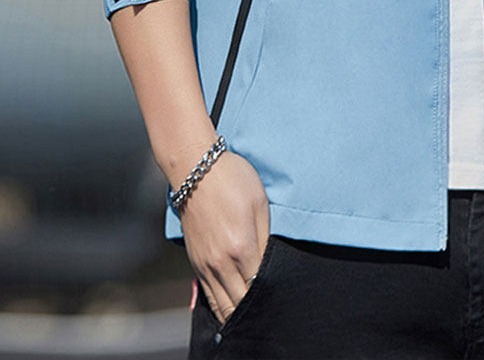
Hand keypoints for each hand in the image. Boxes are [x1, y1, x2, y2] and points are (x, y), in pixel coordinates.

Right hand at [177, 147, 269, 324]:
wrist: (196, 170)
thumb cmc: (233, 181)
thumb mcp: (260, 203)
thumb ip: (266, 238)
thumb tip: (271, 266)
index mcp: (242, 248)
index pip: (259, 286)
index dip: (272, 295)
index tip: (283, 298)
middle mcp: (221, 263)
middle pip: (240, 303)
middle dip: (256, 311)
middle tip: (271, 312)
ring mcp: (205, 265)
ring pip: (222, 306)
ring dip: (237, 314)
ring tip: (253, 318)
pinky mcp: (195, 262)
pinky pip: (208, 295)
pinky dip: (221, 306)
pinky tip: (232, 309)